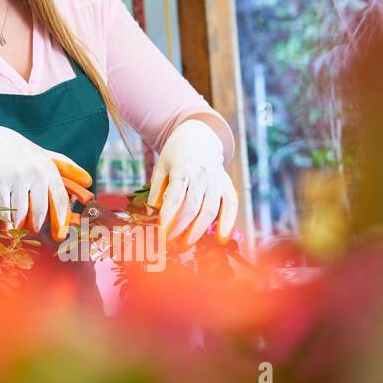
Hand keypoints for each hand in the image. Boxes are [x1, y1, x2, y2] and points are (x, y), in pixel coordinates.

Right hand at [0, 126, 89, 239]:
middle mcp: (36, 172)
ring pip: (20, 212)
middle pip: (39, 210)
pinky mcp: (0, 179)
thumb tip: (88, 180)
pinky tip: (6, 224)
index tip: (59, 235)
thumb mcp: (45, 155)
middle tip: (32, 229)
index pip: (60, 200)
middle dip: (35, 224)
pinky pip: (5, 208)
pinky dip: (5, 220)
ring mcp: (18, 176)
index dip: (61, 220)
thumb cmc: (22, 152)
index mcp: (49, 169)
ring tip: (16, 226)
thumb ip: (66, 167)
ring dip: (18, 224)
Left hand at [147, 118, 237, 245]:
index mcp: (182, 170)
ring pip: (210, 210)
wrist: (198, 137)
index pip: (174, 198)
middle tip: (168, 245)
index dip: (167, 219)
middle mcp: (202, 175)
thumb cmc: (175, 155)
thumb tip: (150, 215)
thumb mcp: (161, 168)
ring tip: (184, 246)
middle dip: (179, 229)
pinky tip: (221, 240)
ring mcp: (217, 180)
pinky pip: (231, 205)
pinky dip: (228, 223)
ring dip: (198, 231)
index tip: (159, 235)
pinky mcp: (227, 184)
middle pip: (192, 207)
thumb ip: (157, 191)